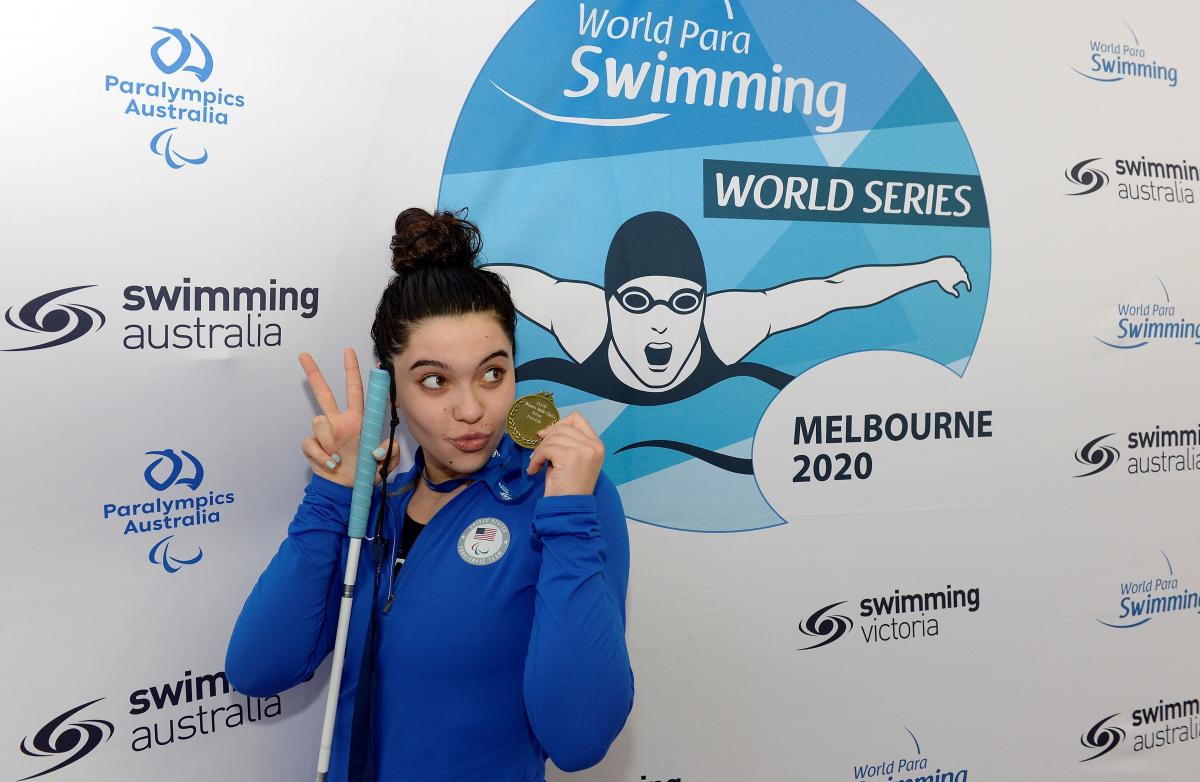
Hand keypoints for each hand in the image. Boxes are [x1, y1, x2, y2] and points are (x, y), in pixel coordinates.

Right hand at [299, 348, 399, 486]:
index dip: (353, 372)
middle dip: (314, 374)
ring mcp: (325, 434)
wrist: (347, 490)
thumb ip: (391, 454)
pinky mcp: (312, 445)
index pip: (355, 391)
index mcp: (358, 420)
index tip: (350, 353)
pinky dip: (322, 455)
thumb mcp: (385, 464)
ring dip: (329, 439)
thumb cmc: (366, 473)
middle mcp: (339, 422)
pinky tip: (331, 463)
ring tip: (338, 456)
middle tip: (305, 355)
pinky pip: (311, 442)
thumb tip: (382, 447)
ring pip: (319, 420)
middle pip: (324, 393)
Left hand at [526, 412, 604, 496]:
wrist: (570, 508)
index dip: (560, 424)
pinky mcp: (570, 456)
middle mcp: (593, 445)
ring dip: (540, 450)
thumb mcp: (572, 459)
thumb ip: (565, 442)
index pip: (577, 419)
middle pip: (563, 426)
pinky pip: (546, 449)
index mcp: (596, 444)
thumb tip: (544, 430)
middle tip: (541, 455)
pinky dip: (536, 459)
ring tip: (537, 465)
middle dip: (547, 439)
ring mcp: (583, 450)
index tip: (548, 437)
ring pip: (553, 437)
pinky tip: (534, 470)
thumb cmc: (569, 487)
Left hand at [928, 256, 970, 296]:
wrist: (935, 269)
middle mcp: (962, 269)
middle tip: (960, 281)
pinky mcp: (953, 259)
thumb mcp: (947, 287)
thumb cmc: (941, 280)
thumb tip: (957, 295)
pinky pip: (954, 263)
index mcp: (962, 276)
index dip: (968, 286)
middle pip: (964, 274)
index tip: (968, 289)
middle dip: (962, 278)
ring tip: (952, 275)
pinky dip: (953, 266)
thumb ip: (953, 292)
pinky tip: (950, 269)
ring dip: (957, 271)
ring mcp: (958, 263)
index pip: (967, 282)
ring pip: (959, 267)